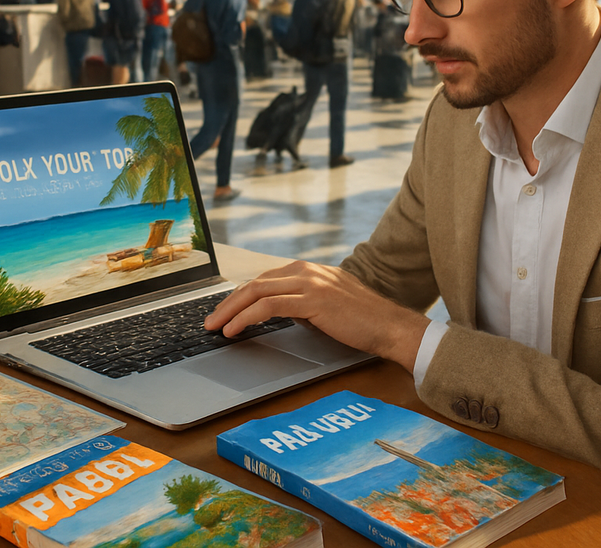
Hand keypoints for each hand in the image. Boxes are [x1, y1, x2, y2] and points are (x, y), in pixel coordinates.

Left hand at [203, 260, 429, 370]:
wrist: (390, 326)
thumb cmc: (362, 321)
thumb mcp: (327, 305)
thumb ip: (302, 302)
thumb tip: (275, 312)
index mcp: (309, 270)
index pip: (264, 279)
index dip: (240, 296)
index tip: (224, 311)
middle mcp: (307, 271)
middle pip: (255, 283)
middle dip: (228, 302)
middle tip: (210, 320)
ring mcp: (310, 283)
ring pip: (257, 292)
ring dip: (231, 311)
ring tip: (216, 327)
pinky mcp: (313, 300)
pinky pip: (269, 307)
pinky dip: (246, 318)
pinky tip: (235, 330)